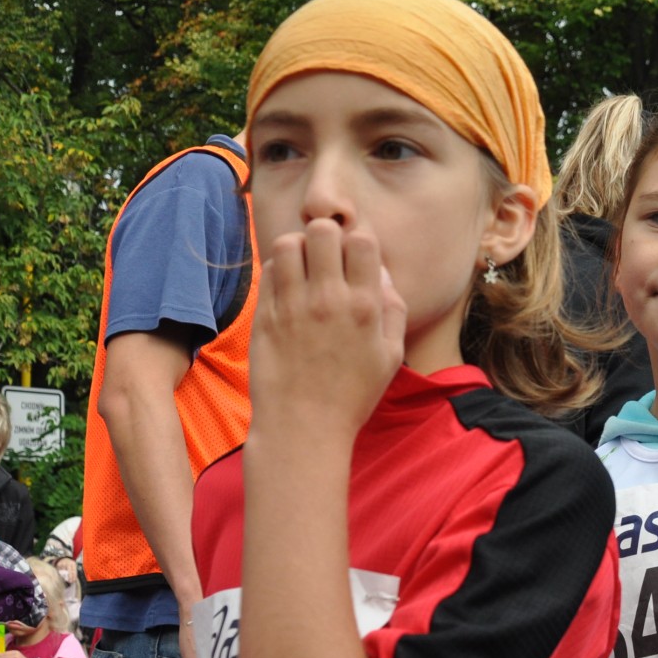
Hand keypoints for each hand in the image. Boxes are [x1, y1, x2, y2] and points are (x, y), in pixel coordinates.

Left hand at [249, 217, 406, 439]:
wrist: (304, 427)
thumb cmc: (352, 395)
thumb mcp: (390, 356)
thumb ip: (393, 309)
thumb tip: (380, 272)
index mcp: (364, 308)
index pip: (362, 240)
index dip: (358, 241)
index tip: (354, 258)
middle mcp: (328, 300)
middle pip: (322, 231)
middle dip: (326, 236)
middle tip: (325, 256)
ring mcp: (292, 307)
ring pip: (288, 244)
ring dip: (298, 249)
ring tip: (303, 268)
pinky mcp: (265, 316)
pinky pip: (268, 271)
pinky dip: (278, 270)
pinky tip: (287, 288)